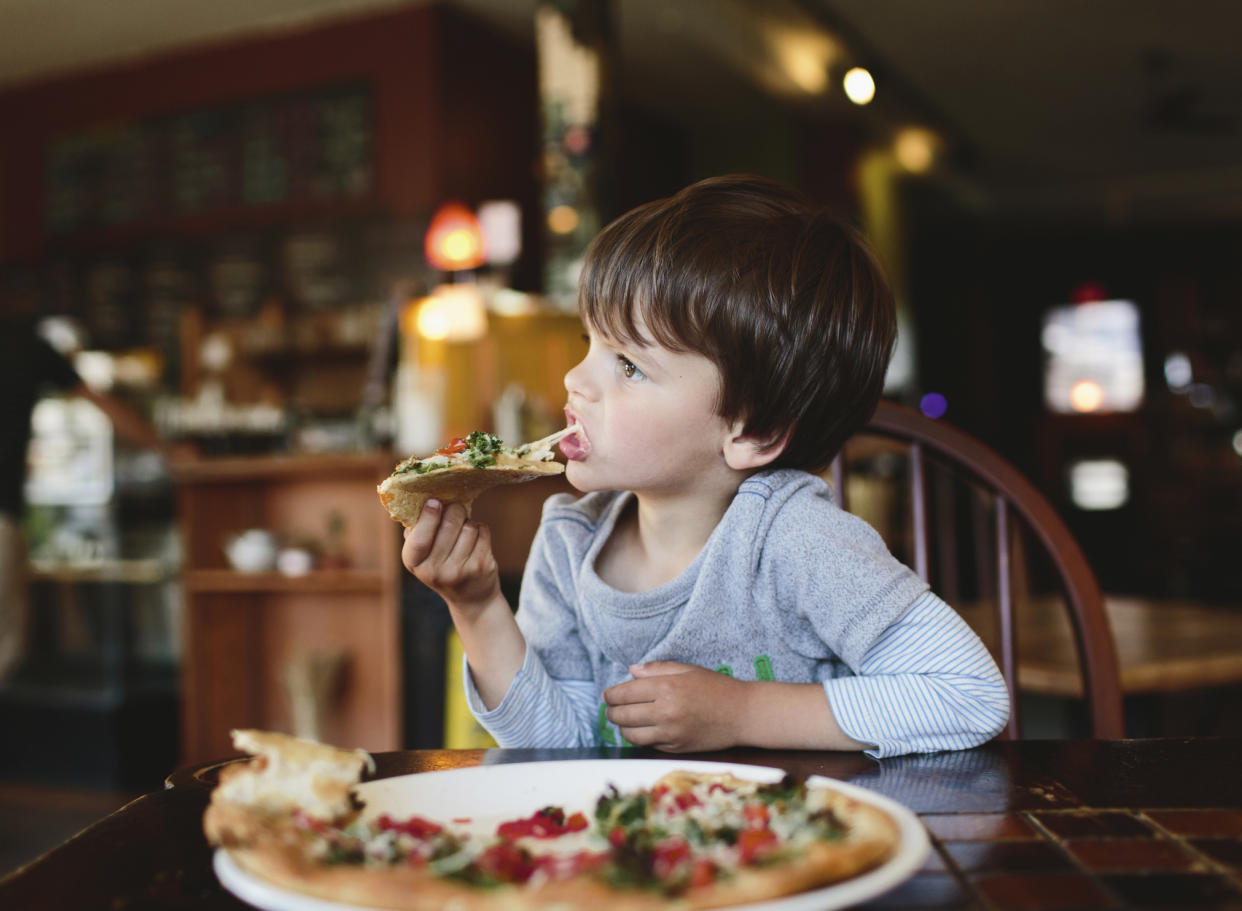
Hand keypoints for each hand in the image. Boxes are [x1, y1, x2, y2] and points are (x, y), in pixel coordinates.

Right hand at [402, 500, 500, 613]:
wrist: (471, 599)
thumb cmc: (443, 567)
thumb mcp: (423, 556)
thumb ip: (417, 532)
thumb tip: (421, 501)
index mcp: (415, 564)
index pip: (419, 538)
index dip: (428, 516)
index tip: (434, 501)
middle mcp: (435, 571)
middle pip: (448, 524)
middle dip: (454, 510)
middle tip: (455, 510)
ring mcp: (460, 570)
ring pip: (468, 526)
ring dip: (468, 523)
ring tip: (464, 533)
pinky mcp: (481, 566)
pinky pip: (483, 531)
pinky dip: (481, 530)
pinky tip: (476, 541)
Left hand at [603, 661, 745, 751]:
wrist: (742, 714)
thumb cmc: (716, 688)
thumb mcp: (687, 670)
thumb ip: (657, 669)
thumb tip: (631, 671)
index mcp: (666, 688)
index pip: (624, 694)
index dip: (611, 695)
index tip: (608, 695)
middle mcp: (665, 712)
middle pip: (623, 716)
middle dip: (612, 712)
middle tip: (611, 708)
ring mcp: (670, 733)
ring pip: (631, 735)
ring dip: (622, 727)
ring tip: (624, 720)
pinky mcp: (675, 748)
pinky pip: (648, 744)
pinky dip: (640, 737)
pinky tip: (642, 729)